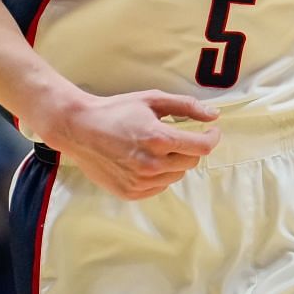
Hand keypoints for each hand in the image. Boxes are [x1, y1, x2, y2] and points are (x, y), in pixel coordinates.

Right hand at [43, 91, 220, 200]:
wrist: (79, 129)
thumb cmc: (116, 111)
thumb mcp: (152, 100)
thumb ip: (186, 106)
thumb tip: (214, 115)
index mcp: (159, 139)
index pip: (202, 147)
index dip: (212, 138)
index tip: (211, 132)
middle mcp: (152, 164)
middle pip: (191, 162)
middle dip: (190, 148)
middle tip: (175, 137)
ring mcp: (140, 182)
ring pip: (175, 176)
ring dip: (173, 163)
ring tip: (154, 148)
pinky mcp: (130, 193)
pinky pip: (158, 187)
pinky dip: (158, 176)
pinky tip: (143, 161)